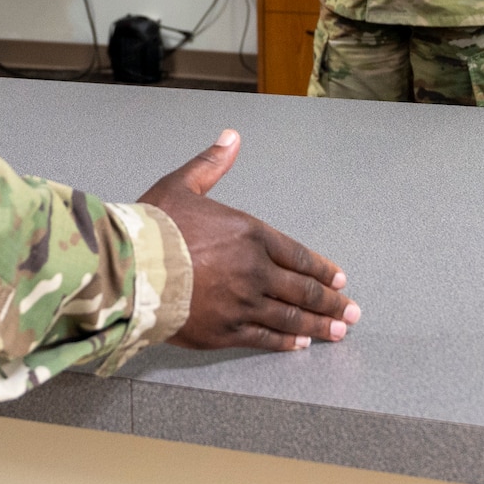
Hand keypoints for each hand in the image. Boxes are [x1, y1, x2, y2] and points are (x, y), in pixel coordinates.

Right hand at [139, 129, 358, 351]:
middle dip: (331, 302)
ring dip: (318, 325)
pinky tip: (299, 345)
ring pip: (290, 317)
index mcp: (249, 234)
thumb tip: (230, 138)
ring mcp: (243, 303)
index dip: (322, 269)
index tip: (339, 280)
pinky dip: (286, 343)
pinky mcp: (226, 331)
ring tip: (337, 332)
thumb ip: (211, 165)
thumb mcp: (182, 185)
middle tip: (351, 312)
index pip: (298, 255)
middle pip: (303, 290)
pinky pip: (265, 338)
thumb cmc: (154, 227)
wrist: (132, 267)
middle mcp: (255, 270)